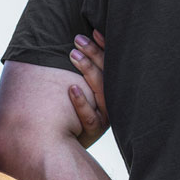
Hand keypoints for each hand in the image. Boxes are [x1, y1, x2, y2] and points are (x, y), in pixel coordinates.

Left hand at [68, 30, 107, 147]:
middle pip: (108, 75)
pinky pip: (89, 118)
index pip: (113, 66)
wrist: (67, 147)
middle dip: (94, 55)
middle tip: (78, 39)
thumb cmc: (72, 114)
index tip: (95, 32)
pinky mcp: (93, 132)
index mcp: (113, 92)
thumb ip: (84, 74)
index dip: (105, 49)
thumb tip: (75, 44)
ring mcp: (104, 118)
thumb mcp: (84, 93)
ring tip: (73, 54)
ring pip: (101, 93)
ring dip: (88, 71)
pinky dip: (81, 102)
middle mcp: (112, 104)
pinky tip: (71, 88)